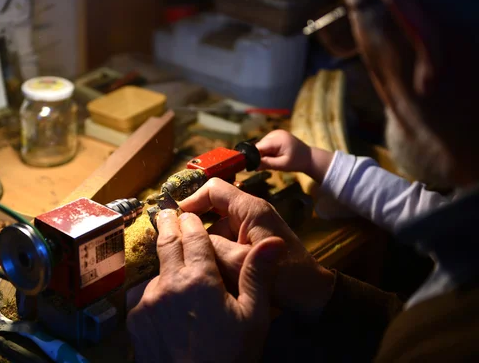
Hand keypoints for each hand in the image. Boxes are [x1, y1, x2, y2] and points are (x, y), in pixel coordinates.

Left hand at [127, 209, 283, 362]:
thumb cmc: (230, 357)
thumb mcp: (253, 318)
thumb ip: (258, 275)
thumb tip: (274, 242)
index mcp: (199, 279)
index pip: (192, 236)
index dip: (191, 222)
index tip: (189, 213)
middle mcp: (168, 283)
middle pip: (166, 243)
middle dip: (168, 225)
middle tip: (167, 213)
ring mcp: (146, 302)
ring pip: (155, 270)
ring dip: (163, 263)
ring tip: (171, 263)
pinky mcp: (135, 321)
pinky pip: (143, 295)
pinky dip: (154, 291)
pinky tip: (165, 300)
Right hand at [180, 178, 335, 317]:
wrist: (311, 294)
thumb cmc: (282, 277)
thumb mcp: (239, 263)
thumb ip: (210, 246)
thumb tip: (187, 236)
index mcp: (250, 209)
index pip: (213, 189)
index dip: (191, 200)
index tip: (173, 218)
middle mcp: (251, 212)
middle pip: (213, 207)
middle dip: (196, 225)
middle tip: (179, 243)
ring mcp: (252, 225)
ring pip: (218, 225)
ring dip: (207, 242)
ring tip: (198, 262)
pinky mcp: (253, 239)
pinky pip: (227, 238)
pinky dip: (218, 251)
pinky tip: (213, 269)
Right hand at [256, 130, 333, 182]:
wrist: (309, 157)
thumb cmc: (297, 162)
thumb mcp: (282, 165)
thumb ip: (267, 164)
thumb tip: (252, 165)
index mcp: (278, 139)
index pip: (259, 146)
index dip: (253, 155)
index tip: (250, 165)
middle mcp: (275, 133)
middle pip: (259, 145)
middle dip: (259, 156)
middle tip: (262, 167)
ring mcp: (276, 133)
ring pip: (262, 145)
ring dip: (263, 154)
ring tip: (273, 161)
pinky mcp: (276, 135)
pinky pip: (266, 144)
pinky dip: (267, 151)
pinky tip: (274, 156)